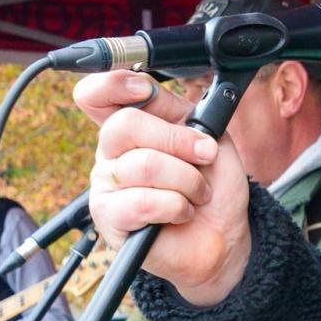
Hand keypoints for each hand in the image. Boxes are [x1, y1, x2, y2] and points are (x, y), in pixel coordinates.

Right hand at [77, 71, 252, 305]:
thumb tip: (154, 95)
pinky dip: (177, 206)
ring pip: (143, 165)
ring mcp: (106, 185)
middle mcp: (111, 152)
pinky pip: (141, 202)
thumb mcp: (212, 138)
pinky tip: (182, 213)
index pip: (96, 95)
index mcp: (132, 126)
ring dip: (187, 180)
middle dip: (177, 140)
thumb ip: (184, 113)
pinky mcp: (109, 218)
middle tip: (205, 155)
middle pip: (125, 125)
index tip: (145, 90)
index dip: (113, 84)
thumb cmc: (214, 187)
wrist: (223, 235)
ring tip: (199, 194)